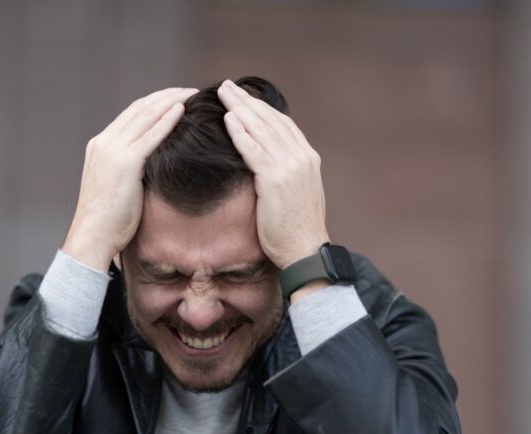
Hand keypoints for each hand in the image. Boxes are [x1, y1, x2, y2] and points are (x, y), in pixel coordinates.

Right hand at [63, 87, 196, 270]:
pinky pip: (150, 136)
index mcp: (101, 145)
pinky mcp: (124, 163)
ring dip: (170, 101)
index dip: (155, 103)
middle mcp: (104, 142)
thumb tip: (153, 165)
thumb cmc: (108, 220)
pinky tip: (182, 110)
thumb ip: (130, 168)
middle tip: (189, 89)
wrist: (93, 236)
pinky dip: (167, 120)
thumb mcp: (117, 185)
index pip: (131, 114)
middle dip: (166, 96)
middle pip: (139, 108)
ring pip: (146, 116)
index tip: (175, 97)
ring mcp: (112, 151)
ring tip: (191, 94)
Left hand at [217, 79, 329, 269]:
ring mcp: (290, 167)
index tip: (243, 97)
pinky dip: (241, 133)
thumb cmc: (295, 228)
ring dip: (240, 109)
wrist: (304, 250)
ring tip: (223, 95)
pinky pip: (254, 150)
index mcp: (308, 159)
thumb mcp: (295, 193)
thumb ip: (285, 172)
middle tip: (227, 86)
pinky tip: (228, 120)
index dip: (261, 108)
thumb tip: (267, 163)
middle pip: (271, 120)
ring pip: (262, 130)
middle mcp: (302, 157)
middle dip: (247, 101)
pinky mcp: (276, 180)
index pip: (282, 124)